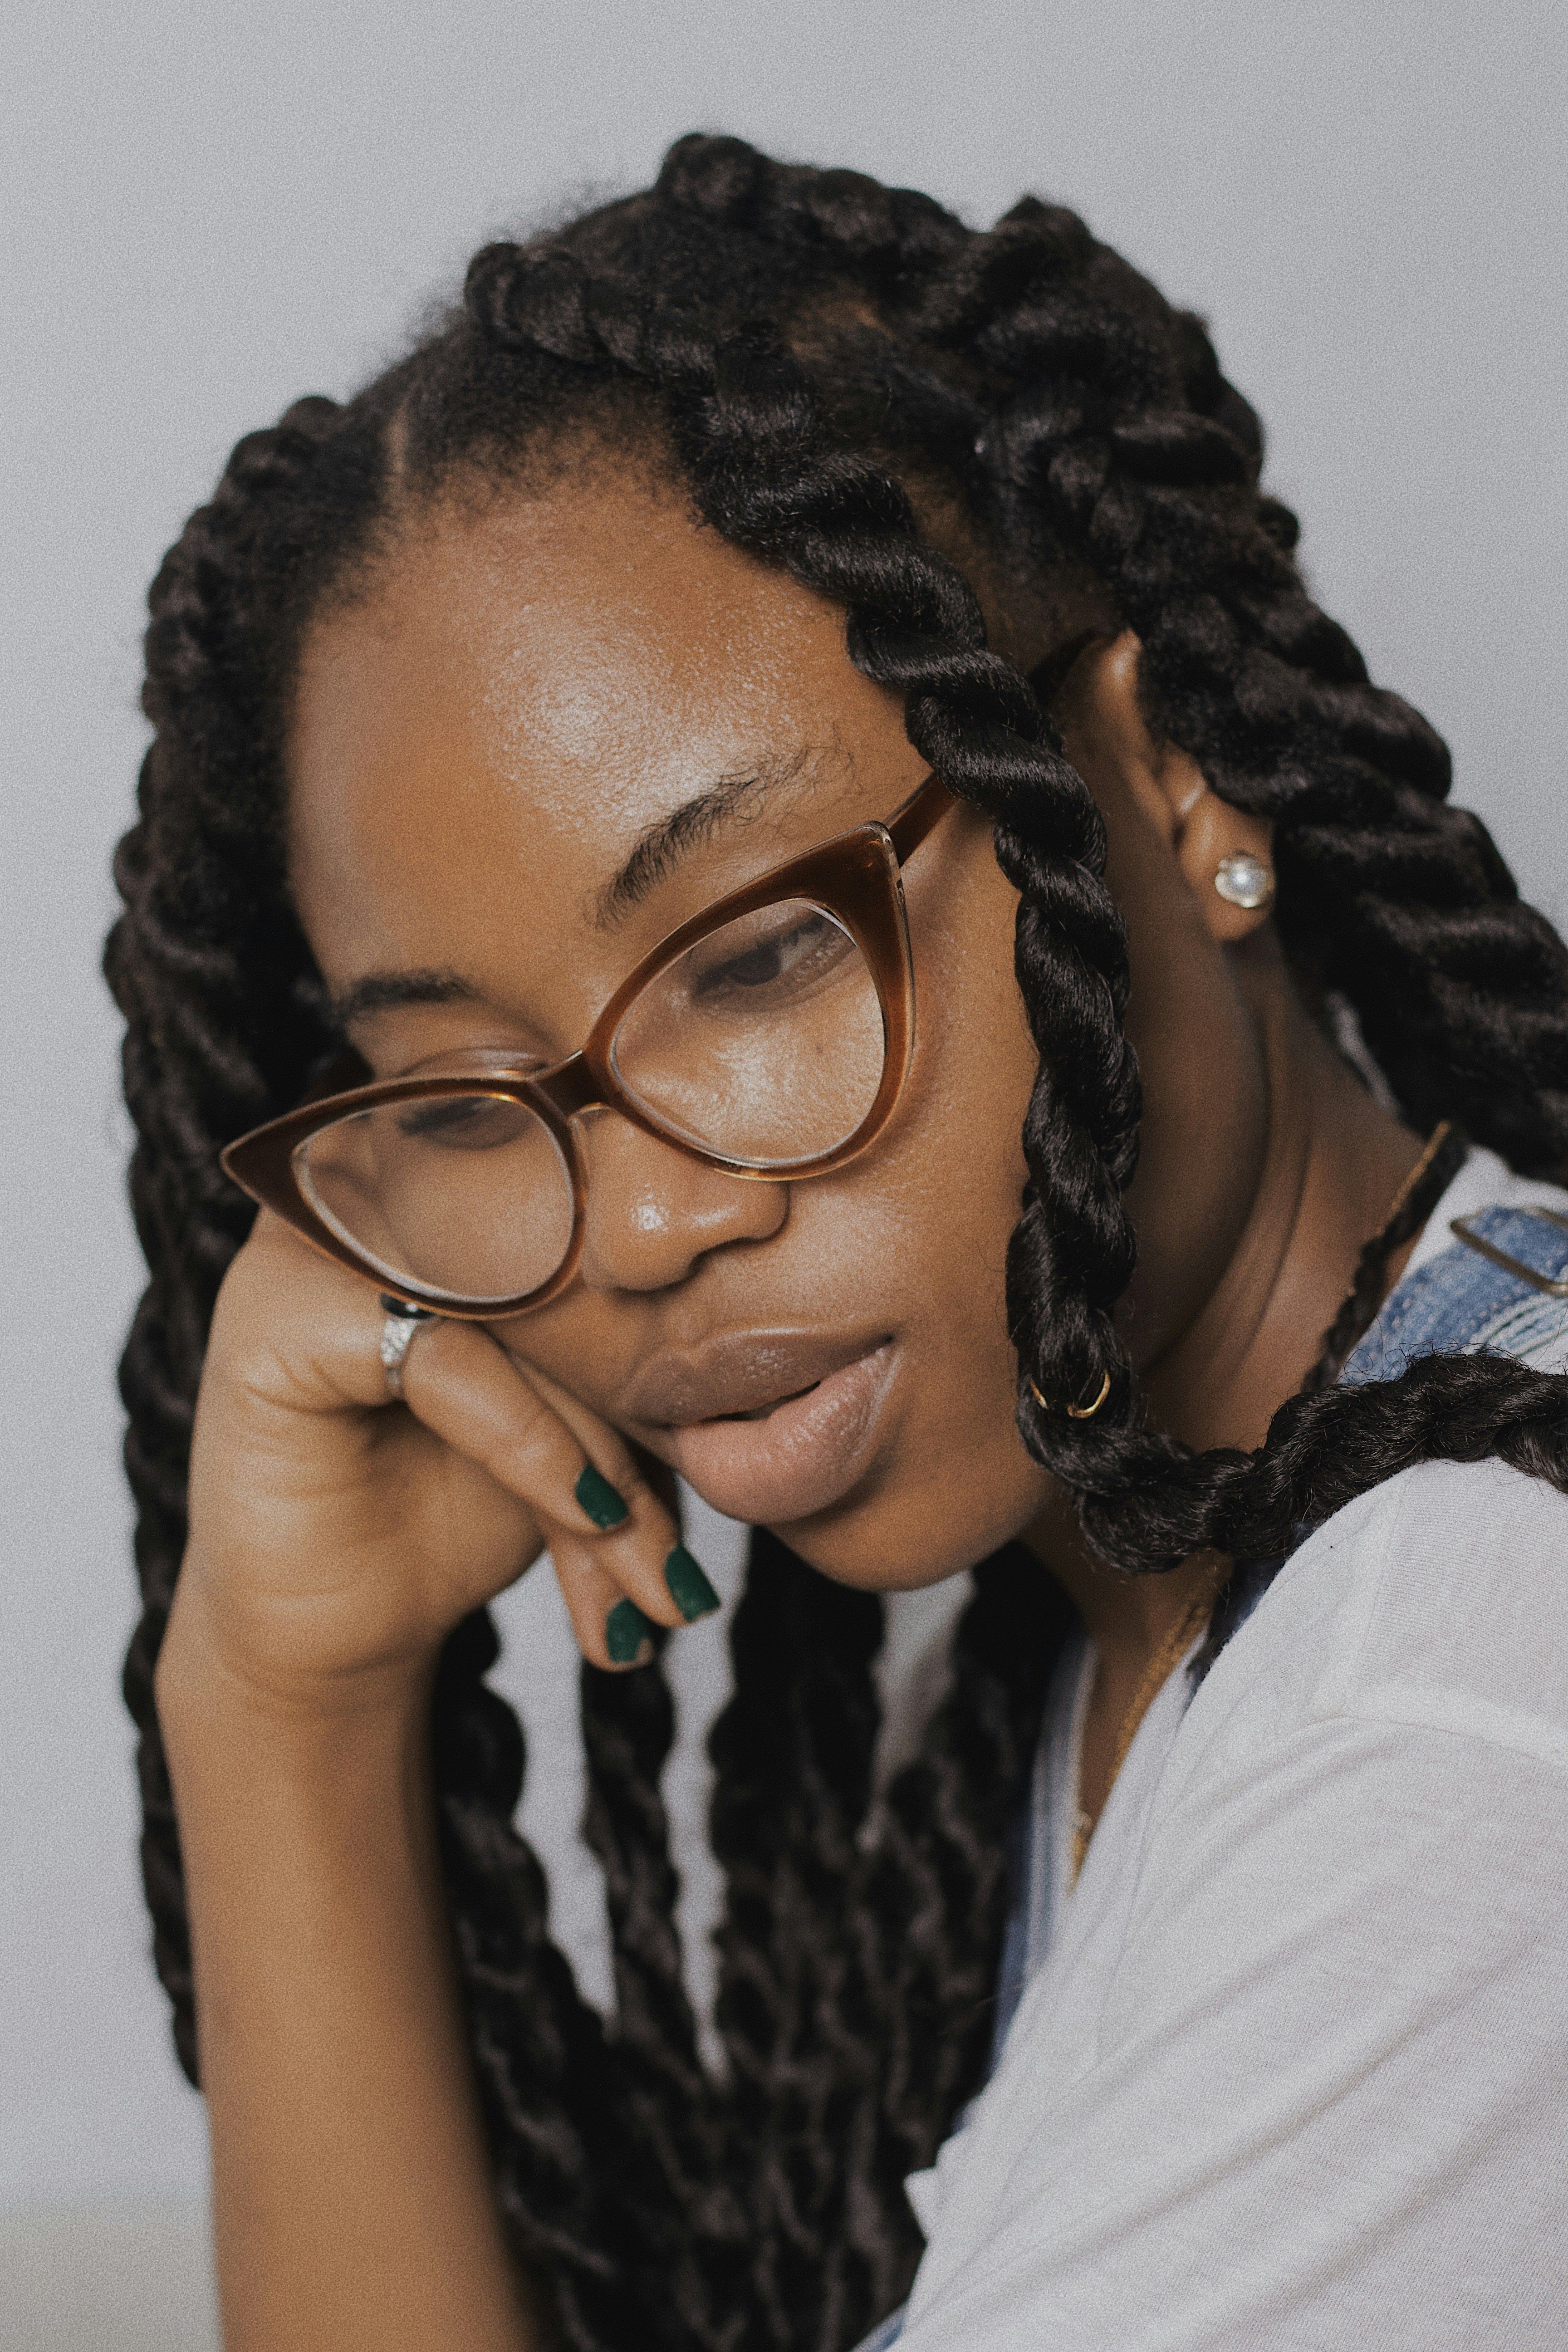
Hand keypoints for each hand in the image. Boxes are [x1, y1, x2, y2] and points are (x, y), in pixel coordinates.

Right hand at [164, 1209, 705, 1718]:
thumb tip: (811, 1387)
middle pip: (568, 1280)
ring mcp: (319, 1234)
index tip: (749, 1447)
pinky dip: (531, 1445)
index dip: (688, 1338)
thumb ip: (651, 1372)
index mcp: (459, 1180)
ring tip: (651, 1572)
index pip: (606, 1234)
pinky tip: (583, 1518)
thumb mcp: (585, 1433)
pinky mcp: (278, 1305)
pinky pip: (446, 1356)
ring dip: (603, 1455)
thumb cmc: (454, 1508)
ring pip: (521, 1319)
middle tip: (690, 1562)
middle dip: (647, 1428)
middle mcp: (383, 1183)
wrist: (330, 1631)